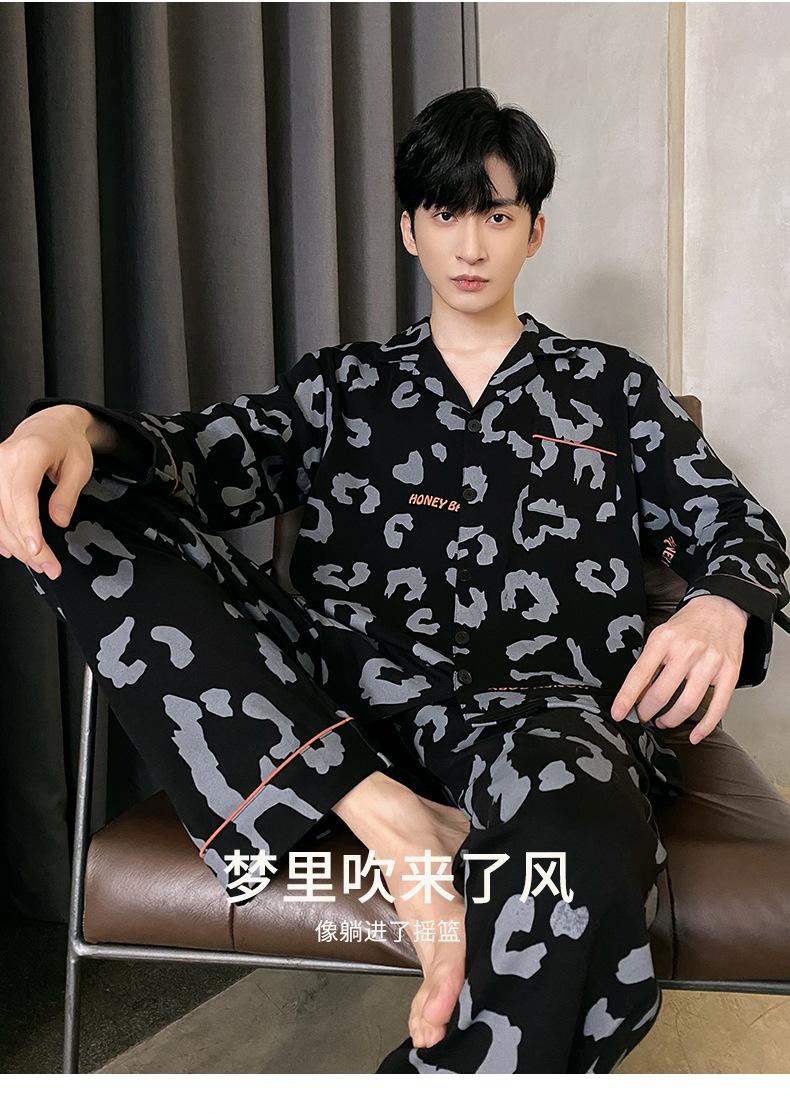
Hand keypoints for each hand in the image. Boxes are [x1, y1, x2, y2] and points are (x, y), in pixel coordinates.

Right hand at [0, 404, 94, 578]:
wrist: (50, 425)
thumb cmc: (67, 442)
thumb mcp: (80, 466)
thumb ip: (68, 494)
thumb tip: (59, 520)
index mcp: (29, 452)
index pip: (22, 494)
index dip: (27, 525)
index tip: (36, 549)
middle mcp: (4, 459)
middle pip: (8, 510)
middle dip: (27, 545)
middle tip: (48, 566)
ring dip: (15, 544)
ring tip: (38, 563)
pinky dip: (0, 534)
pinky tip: (12, 550)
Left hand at [609, 595, 748, 743]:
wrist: (720, 609)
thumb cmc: (687, 625)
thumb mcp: (660, 635)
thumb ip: (649, 662)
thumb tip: (636, 693)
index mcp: (664, 640)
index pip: (640, 674)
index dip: (627, 697)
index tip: (618, 713)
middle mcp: (687, 650)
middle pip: (662, 693)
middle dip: (648, 711)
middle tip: (643, 716)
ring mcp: (710, 662)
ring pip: (687, 704)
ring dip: (671, 720)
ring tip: (664, 721)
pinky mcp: (730, 672)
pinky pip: (718, 706)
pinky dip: (705, 726)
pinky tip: (695, 735)